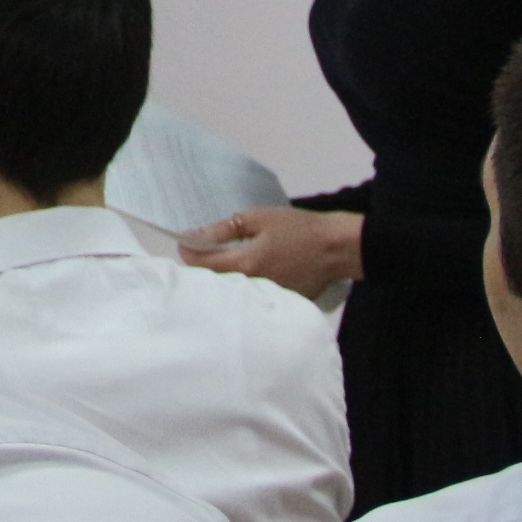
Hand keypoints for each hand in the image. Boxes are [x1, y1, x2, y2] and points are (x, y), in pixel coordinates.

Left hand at [180, 207, 364, 296]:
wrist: (338, 248)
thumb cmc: (300, 228)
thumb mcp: (260, 219)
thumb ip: (225, 229)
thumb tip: (195, 235)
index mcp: (246, 264)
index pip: (203, 265)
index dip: (188, 253)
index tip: (183, 242)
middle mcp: (252, 287)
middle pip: (214, 281)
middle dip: (202, 266)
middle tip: (200, 250)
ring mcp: (266, 297)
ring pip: (232, 289)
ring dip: (222, 277)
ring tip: (221, 260)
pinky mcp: (280, 302)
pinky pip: (252, 294)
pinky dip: (243, 284)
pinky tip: (246, 272)